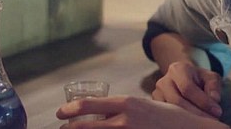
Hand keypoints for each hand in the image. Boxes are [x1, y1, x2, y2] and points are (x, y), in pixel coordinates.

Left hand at [56, 95, 229, 127]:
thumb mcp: (146, 105)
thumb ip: (126, 109)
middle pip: (85, 126)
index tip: (61, 113)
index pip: (90, 105)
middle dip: (70, 128)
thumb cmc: (170, 117)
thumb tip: (107, 114)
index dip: (70, 109)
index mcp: (127, 103)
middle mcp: (124, 119)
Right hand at [152, 60, 222, 118]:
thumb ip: (214, 86)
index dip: (202, 101)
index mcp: (178, 69)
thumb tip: (214, 99)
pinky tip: (192, 123)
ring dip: (188, 119)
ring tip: (202, 123)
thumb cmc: (199, 79)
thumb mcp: (210, 78)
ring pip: (170, 110)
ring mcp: (157, 94)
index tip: (217, 111)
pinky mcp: (156, 106)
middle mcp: (164, 81)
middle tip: (211, 121)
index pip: (188, 88)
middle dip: (196, 113)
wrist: (184, 79)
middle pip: (177, 100)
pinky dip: (180, 121)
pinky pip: (167, 116)